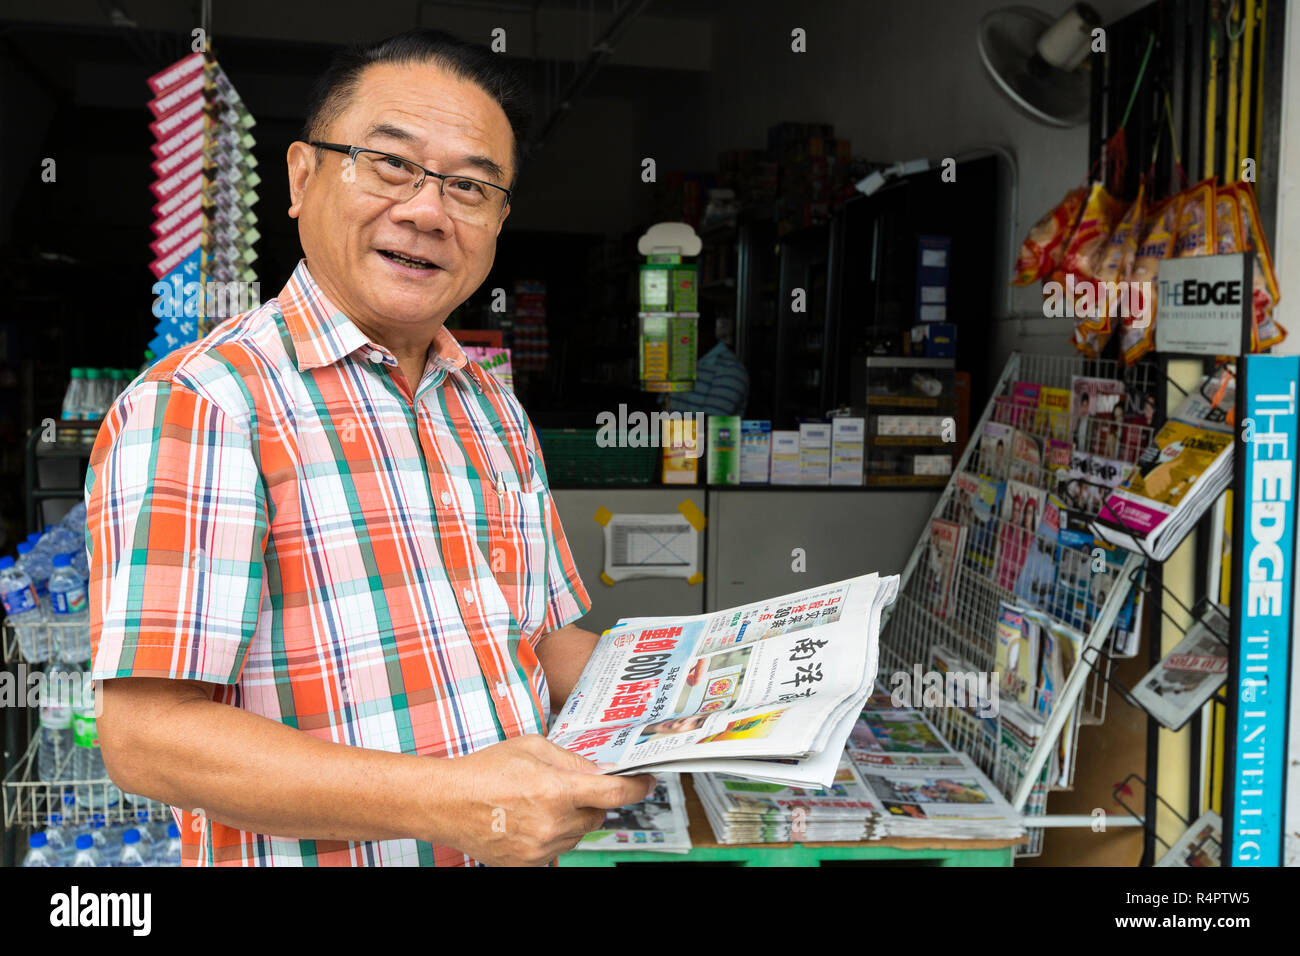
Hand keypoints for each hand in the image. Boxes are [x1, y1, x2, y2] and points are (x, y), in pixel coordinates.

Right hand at [434, 735, 655, 866]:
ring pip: (578, 833)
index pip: (613, 794)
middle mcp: (552, 824)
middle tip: (570, 787)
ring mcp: (540, 849)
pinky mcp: (528, 864)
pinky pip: (557, 848)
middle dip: (592, 800)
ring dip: (572, 818)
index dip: (636, 787)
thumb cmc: (486, 769)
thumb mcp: (533, 747)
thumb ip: (572, 760)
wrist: (446, 802)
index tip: (646, 782)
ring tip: (540, 801)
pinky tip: (530, 819)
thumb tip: (601, 770)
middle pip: (597, 815)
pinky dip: (554, 834)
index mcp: (556, 790)